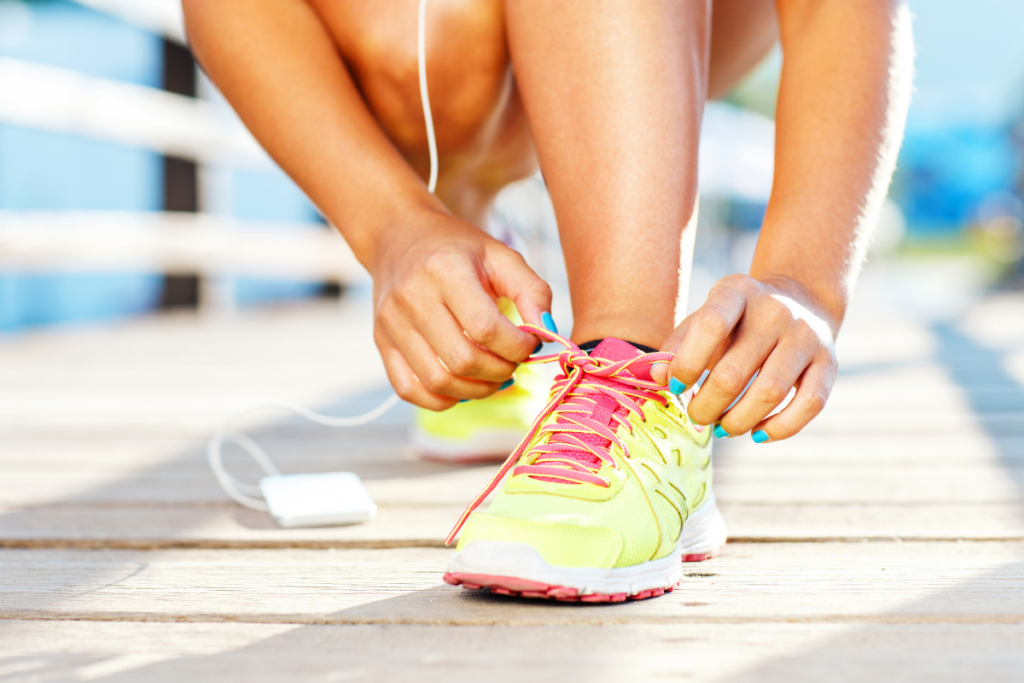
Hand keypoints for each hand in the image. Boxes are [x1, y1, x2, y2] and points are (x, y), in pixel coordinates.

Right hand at [371, 206, 551, 409]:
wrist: (399, 236)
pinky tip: (464, 385)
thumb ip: (532, 291)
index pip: (486, 328)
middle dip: (500, 371)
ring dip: (476, 390)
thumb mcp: (500, 256)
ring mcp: (391, 324)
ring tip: (494, 376)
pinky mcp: (381, 342)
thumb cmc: (457, 248)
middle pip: (462, 360)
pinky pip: (409, 389)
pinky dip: (442, 399)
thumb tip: (548, 332)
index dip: (517, 346)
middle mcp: (411, 298)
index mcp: (444, 270)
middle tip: (513, 361)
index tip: (530, 343)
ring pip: (437, 382)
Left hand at [651, 274, 837, 441]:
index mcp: (737, 291)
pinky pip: (809, 405)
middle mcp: (776, 310)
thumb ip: (677, 345)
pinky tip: (757, 434)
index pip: (710, 326)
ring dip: (738, 421)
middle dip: (706, 406)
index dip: (686, 364)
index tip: (675, 388)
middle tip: (697, 417)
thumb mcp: (704, 319)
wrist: (801, 299)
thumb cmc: (736, 320)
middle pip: (734, 373)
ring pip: (769, 393)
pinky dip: (780, 428)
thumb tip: (657, 376)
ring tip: (722, 428)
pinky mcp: (830, 362)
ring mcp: (807, 336)